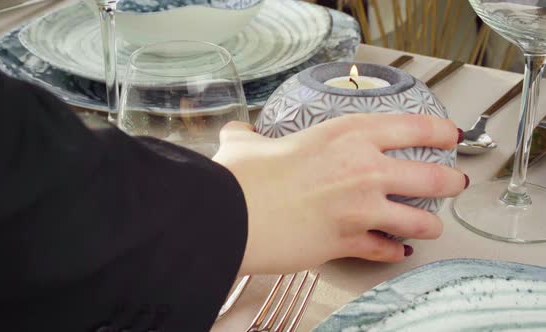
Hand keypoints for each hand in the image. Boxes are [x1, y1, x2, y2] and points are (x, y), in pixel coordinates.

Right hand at [213, 114, 465, 275]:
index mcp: (346, 135)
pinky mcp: (348, 243)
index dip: (439, 131)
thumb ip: (249, 136)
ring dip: (429, 225)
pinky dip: (392, 252)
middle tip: (454, 183)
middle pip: (431, 177)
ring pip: (418, 220)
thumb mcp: (246, 143)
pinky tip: (395, 252)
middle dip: (450, 182)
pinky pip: (384, 250)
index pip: (411, 128)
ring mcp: (361, 210)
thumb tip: (238, 134)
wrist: (232, 216)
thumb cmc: (243, 177)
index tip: (451, 135)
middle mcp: (364, 170)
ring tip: (431, 227)